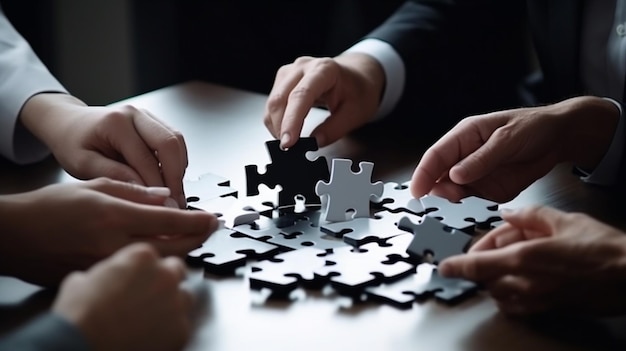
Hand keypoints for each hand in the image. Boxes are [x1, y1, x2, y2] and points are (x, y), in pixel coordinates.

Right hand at [0, 178, 217, 285]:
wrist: (15, 236)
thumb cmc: (49, 208)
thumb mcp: (93, 186)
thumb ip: (133, 191)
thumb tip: (166, 198)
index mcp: (113, 217)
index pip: (168, 222)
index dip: (196, 221)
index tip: (212, 219)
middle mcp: (113, 245)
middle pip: (171, 248)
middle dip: (196, 239)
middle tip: (208, 229)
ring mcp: (108, 267)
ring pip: (157, 263)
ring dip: (179, 251)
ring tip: (190, 237)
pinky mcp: (101, 279)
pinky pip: (138, 273)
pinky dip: (155, 261)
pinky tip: (161, 251)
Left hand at [19, 93, 188, 207]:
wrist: (69, 124)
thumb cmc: (72, 142)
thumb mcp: (82, 164)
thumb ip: (113, 175)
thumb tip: (144, 189)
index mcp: (115, 123)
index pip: (145, 158)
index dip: (156, 185)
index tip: (162, 207)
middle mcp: (135, 115)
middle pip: (170, 143)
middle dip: (175, 175)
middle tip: (175, 201)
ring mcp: (146, 116)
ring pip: (177, 140)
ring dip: (179, 168)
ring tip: (174, 193)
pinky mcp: (153, 123)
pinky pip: (174, 140)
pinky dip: (176, 161)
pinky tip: (169, 179)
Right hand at [52, 243, 194, 350]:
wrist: (81, 345)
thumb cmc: (79, 313)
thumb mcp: (84, 278)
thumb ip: (107, 270)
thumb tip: (106, 276)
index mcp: (142, 256)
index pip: (154, 255)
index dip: (146, 268)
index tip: (139, 277)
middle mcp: (165, 275)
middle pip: (176, 270)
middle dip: (165, 280)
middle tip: (148, 295)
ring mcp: (176, 302)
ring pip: (184, 297)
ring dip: (172, 303)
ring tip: (150, 317)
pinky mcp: (181, 329)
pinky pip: (181, 325)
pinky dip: (170, 329)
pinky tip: (151, 334)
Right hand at [264, 53, 384, 148]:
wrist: (357, 75)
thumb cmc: (358, 90)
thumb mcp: (355, 113)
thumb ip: (334, 129)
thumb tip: (315, 143)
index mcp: (324, 70)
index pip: (301, 95)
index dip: (292, 120)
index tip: (288, 142)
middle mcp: (303, 67)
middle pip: (280, 99)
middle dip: (281, 127)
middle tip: (289, 150)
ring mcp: (290, 72)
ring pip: (273, 102)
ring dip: (277, 125)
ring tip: (290, 142)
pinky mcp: (284, 80)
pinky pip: (273, 103)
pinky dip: (277, 121)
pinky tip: (287, 131)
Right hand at [410, 96, 618, 201]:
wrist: (560, 139)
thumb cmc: (533, 127)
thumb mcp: (507, 139)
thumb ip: (481, 158)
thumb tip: (455, 174)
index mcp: (464, 136)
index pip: (436, 155)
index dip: (423, 173)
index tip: (417, 190)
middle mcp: (464, 157)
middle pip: (439, 176)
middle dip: (435, 190)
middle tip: (440, 200)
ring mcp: (475, 175)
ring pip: (452, 192)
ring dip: (450, 201)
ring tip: (454, 205)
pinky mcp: (487, 190)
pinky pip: (471, 202)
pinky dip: (467, 210)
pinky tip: (467, 213)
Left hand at [439, 206, 625, 315]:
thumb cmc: (605, 250)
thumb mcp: (564, 220)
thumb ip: (529, 216)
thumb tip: (508, 214)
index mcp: (526, 258)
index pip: (478, 265)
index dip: (456, 266)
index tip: (443, 266)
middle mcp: (527, 283)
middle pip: (486, 278)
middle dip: (484, 262)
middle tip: (496, 247)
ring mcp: (537, 301)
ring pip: (499, 293)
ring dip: (496, 278)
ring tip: (513, 260)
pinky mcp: (549, 310)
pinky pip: (518, 306)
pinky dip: (511, 294)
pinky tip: (523, 279)